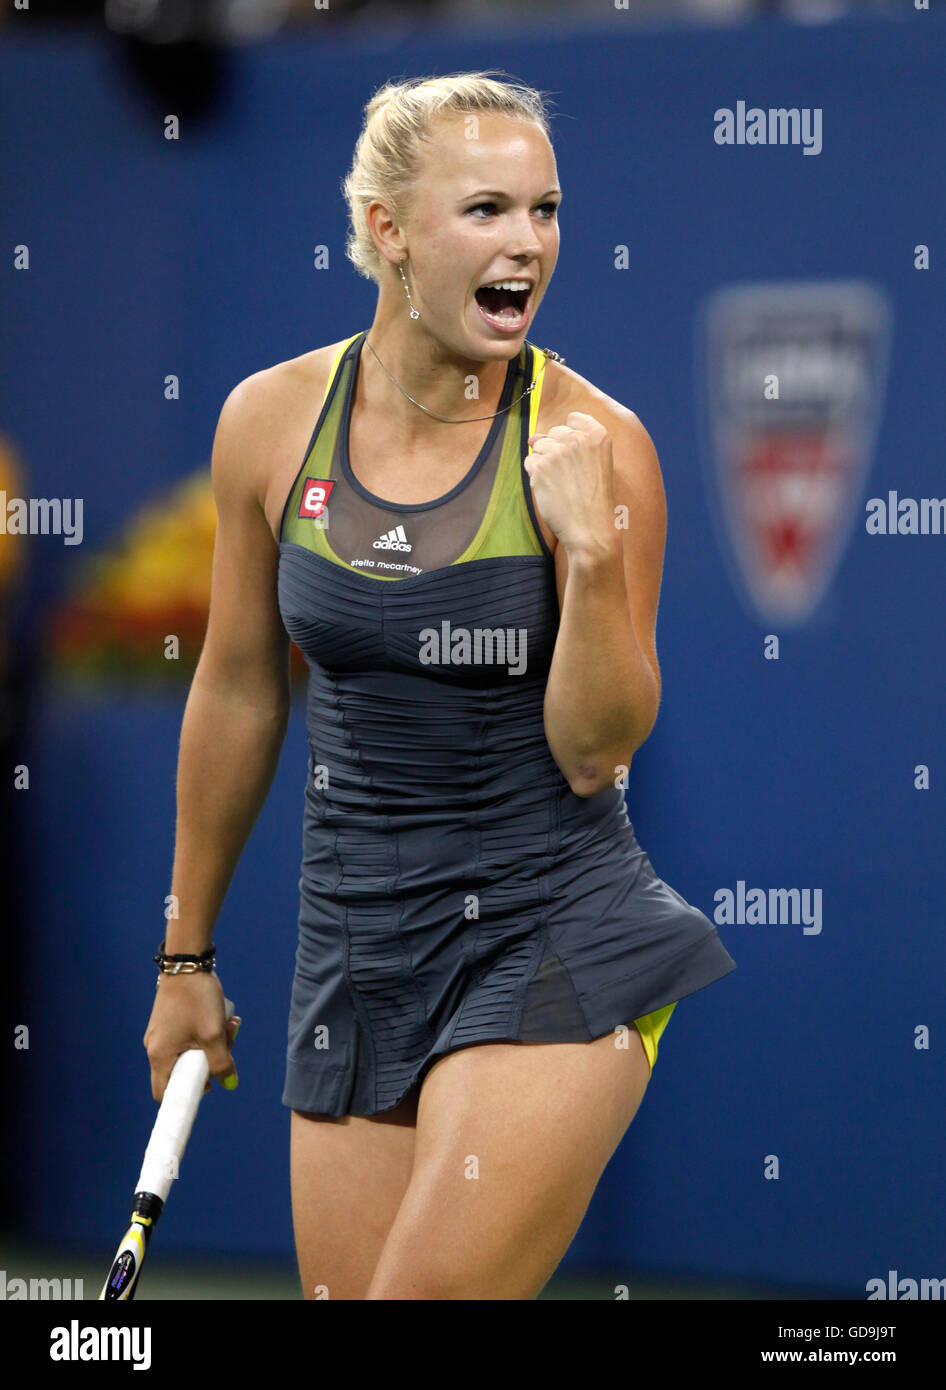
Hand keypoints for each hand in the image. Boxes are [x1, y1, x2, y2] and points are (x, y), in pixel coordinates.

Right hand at [143, 969, 240, 1101]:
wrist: (187, 963)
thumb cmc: (197, 999)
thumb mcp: (214, 1034)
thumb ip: (222, 1063)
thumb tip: (229, 1083)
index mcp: (159, 1055)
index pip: (165, 1093)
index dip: (187, 1095)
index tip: (209, 1083)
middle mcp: (154, 1047)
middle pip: (182, 1071)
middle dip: (208, 1063)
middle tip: (227, 1044)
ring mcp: (160, 1034)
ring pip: (188, 1052)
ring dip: (211, 1045)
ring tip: (229, 1025)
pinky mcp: (168, 1022)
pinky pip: (187, 1038)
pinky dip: (204, 1033)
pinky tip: (221, 1017)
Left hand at [525, 412, 616, 555]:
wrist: (590, 529)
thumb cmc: (594, 499)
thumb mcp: (597, 463)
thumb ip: (571, 443)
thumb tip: (532, 437)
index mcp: (598, 435)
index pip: (574, 418)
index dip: (571, 435)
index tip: (576, 454)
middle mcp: (577, 438)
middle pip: (554, 432)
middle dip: (556, 450)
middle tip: (570, 476)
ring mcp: (557, 451)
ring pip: (538, 446)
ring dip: (544, 463)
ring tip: (561, 484)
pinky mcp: (540, 466)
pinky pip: (529, 462)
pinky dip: (535, 475)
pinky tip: (551, 489)